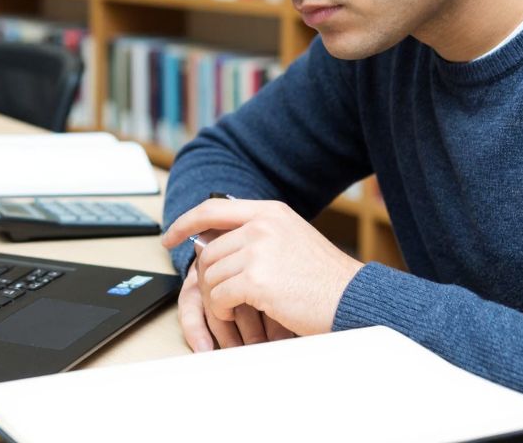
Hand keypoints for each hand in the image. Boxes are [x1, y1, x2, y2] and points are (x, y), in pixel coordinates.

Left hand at [163, 199, 363, 336]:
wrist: (352, 298)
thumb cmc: (325, 277)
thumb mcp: (292, 239)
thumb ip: (259, 234)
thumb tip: (218, 243)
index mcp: (269, 212)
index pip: (212, 208)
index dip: (185, 222)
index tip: (170, 236)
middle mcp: (262, 225)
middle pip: (209, 251)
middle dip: (207, 279)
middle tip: (220, 298)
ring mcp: (258, 251)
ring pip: (211, 276)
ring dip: (217, 298)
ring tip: (236, 309)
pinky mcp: (257, 280)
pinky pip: (219, 296)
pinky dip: (223, 310)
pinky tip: (239, 315)